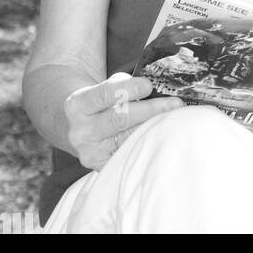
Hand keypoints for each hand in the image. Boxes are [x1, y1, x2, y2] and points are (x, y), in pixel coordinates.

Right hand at [64, 72, 183, 169]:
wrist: (79, 127)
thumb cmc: (101, 101)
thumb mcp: (104, 87)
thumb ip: (124, 85)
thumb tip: (156, 87)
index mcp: (77, 105)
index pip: (105, 94)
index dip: (129, 89)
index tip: (149, 85)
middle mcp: (80, 132)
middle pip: (119, 119)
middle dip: (150, 110)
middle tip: (175, 103)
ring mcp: (90, 153)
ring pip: (128, 139)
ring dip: (154, 127)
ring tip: (175, 118)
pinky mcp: (101, 167)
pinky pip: (129, 153)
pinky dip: (148, 142)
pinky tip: (162, 135)